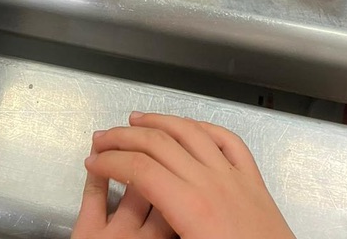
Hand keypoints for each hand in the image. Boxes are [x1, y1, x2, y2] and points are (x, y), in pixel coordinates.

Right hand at [75, 113, 295, 238]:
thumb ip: (157, 232)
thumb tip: (127, 230)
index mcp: (192, 208)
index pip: (139, 169)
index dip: (110, 162)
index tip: (92, 163)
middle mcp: (212, 182)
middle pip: (158, 142)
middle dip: (123, 137)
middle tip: (101, 139)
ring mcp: (235, 176)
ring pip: (190, 131)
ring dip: (158, 121)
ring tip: (136, 119)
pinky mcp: (254, 181)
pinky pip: (227, 140)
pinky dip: (203, 127)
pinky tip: (189, 127)